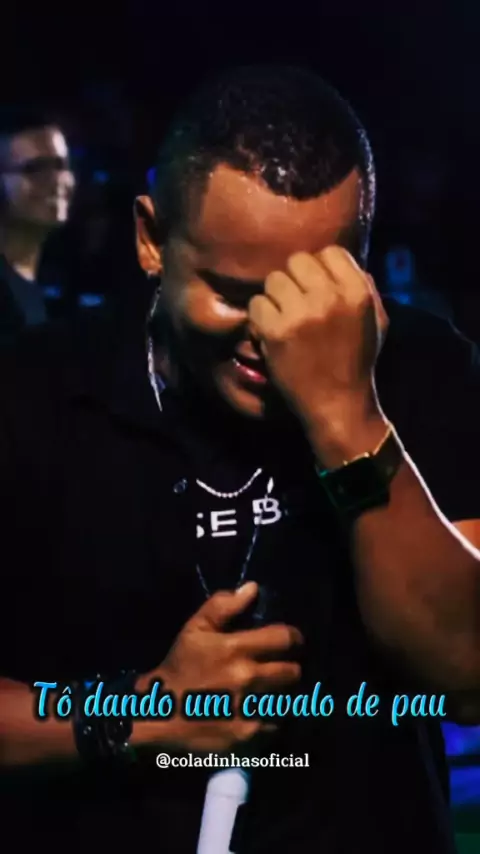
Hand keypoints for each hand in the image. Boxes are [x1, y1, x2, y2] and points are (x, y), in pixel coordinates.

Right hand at [141, 582, 302, 753]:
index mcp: (236, 649)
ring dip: (280, 696)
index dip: (293, 638)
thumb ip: (223, 606)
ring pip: (287, 701)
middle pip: (293, 672)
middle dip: (288, 668)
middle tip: (278, 669)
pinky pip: (275, 726)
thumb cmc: (179, 667)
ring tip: (270, 693)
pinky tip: (256, 715)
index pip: (285, 639)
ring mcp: (249, 711)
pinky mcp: (248, 737)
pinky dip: (269, 721)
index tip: (290, 642)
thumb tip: (253, 588)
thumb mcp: (195, 630)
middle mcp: (248, 680)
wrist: (159, 715)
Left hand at [249, 247, 388, 435]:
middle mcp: (331, 298)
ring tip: (284, 320)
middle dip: (294, 281)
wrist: (338, 404)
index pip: (329, 252)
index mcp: (357, 292)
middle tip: (296, 305)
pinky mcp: (277, 332)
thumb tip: (342, 261)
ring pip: (273, 280)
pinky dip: (259, 319)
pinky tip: (271, 334)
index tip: (316, 290)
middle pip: (297, 261)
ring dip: (275, 299)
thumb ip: (365, 287)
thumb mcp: (376, 320)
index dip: (320, 269)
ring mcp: (302, 314)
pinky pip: (256, 305)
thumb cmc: (356, 362)